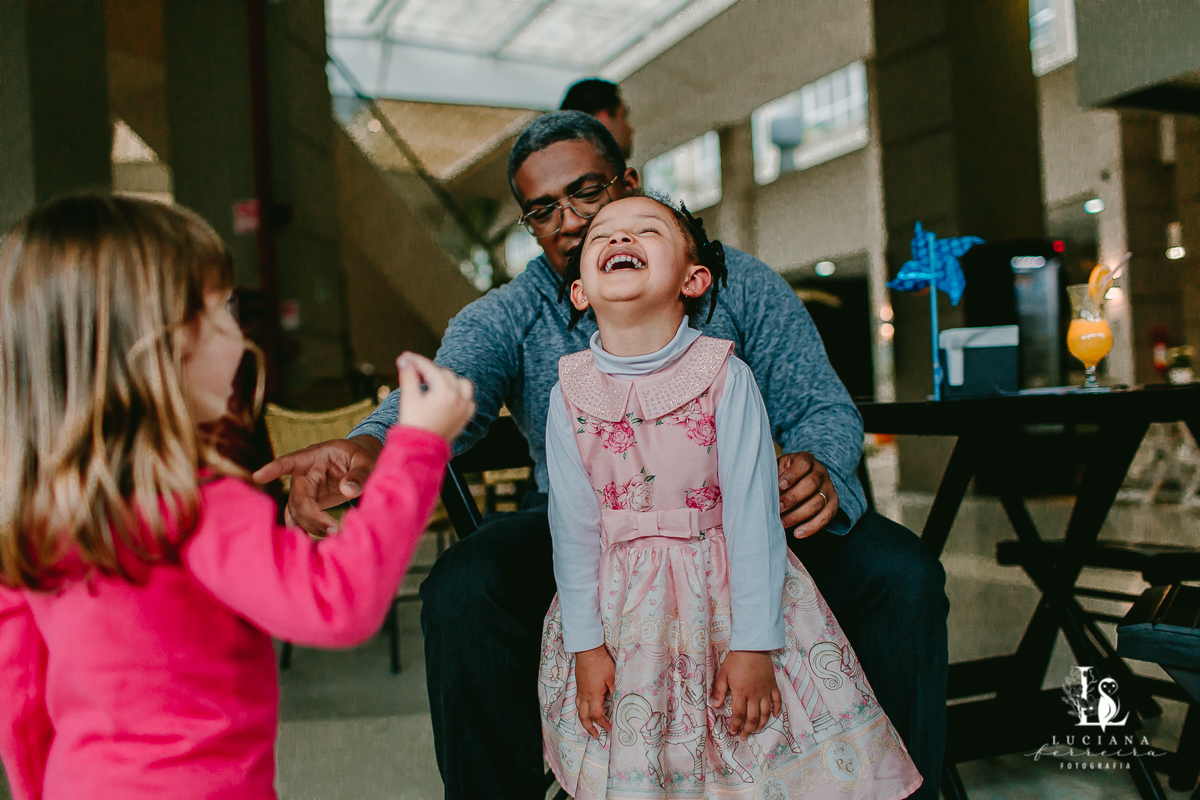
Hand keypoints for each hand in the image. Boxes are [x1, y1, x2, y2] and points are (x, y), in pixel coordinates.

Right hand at [253, 435, 382, 535]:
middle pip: (297, 499)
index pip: (290, 462)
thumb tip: (349, 491)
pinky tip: (321, 541)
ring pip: (296, 513)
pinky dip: (308, 531)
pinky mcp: (307, 505)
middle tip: (334, 530)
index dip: (274, 469)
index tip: (258, 476)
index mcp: (313, 457)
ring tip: (333, 535)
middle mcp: (303, 475)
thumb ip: (359, 474)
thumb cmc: (361, 458)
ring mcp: (303, 492)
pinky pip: (299, 520)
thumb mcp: (365, 460)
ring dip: (310, 527)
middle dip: (311, 517)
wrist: (360, 465)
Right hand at [396, 352, 475, 441]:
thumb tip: (404, 360)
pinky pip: (467, 397)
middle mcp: (459, 397)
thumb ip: (408, 376)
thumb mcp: (409, 398)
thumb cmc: (414, 424)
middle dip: (430, 371)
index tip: (405, 357)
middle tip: (414, 371)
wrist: (421, 449)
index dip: (416, 361)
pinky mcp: (466, 416)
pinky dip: (458, 393)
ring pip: (461, 383)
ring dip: (447, 380)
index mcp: (445, 391)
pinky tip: (446, 395)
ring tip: (432, 383)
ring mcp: (465, 407)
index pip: (431, 369)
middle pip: (445, 374)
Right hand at [574, 645, 614, 737]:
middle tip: (595, 734)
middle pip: (584, 717)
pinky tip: (585, 707)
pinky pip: (577, 701)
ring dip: (584, 719)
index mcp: (593, 696)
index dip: (603, 723)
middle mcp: (584, 695)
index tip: (609, 727)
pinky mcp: (579, 685)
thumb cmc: (601, 663)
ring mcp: (580, 690)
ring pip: (579, 710)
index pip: (596, 715)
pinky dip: (581, 709)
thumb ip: (615, 691)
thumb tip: (620, 702)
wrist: (587, 650)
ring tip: (588, 724)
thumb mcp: (612, 677)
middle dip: (589, 727)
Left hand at [709, 651, 780, 738]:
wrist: (752, 647)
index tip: (732, 731)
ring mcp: (765, 690)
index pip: (739, 714)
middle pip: (753, 717)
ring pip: (766, 712)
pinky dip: (777, 709)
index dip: (736, 725)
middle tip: (744, 736)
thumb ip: (719, 690)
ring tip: (757, 730)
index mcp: (741, 692)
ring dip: (761, 723)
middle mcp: (754, 694)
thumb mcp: (723, 674)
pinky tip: (774, 715)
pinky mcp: (773, 685)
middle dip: (748, 729)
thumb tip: (715, 705)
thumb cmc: (736, 659)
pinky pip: (777, 700)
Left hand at [777, 452, 839, 538]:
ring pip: (818, 502)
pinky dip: (812, 527)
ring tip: (783, 523)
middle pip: (812, 484)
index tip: (780, 485)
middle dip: (793, 498)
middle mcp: (821, 472)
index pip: (803, 464)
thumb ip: (773, 476)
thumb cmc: (784, 475)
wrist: (801, 480)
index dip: (792, 475)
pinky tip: (798, 533)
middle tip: (777, 508)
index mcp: (806, 459)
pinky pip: (826, 516)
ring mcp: (829, 488)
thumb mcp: (778, 469)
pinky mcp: (833, 503)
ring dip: (799, 515)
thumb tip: (764, 493)